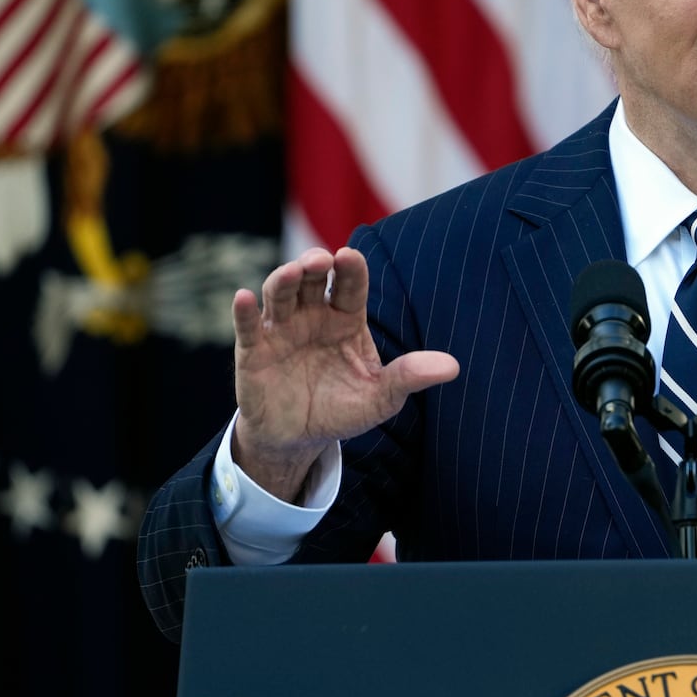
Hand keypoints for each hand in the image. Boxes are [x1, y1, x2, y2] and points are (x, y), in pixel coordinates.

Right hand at [231, 246, 458, 499]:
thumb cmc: (344, 410)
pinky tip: (243, 298)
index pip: (351, 284)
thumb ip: (410, 377)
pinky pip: (247, 325)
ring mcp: (281, 328)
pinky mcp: (253, 349)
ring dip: (284, 279)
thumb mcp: (381, 397)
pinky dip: (244, 311)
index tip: (350, 257)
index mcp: (346, 318)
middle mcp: (313, 315)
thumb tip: (452, 367)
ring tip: (293, 273)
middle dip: (315, 264)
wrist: (300, 439)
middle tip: (321, 260)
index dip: (350, 268)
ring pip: (280, 293)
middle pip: (313, 279)